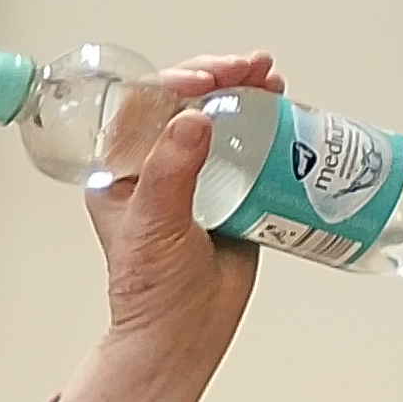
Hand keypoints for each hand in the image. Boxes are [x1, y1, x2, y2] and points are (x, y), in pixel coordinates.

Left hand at [62, 50, 275, 401]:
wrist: (183, 332)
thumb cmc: (151, 289)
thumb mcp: (154, 226)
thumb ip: (171, 174)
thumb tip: (190, 120)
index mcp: (119, 171)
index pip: (141, 106)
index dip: (177, 80)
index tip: (210, 76)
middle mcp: (154, 167)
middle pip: (184, 103)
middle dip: (219, 78)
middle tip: (253, 69)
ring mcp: (193, 176)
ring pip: (217, 119)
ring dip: (244, 93)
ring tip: (272, 79)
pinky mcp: (228, 189)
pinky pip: (245, 146)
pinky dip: (265, 123)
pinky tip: (283, 107)